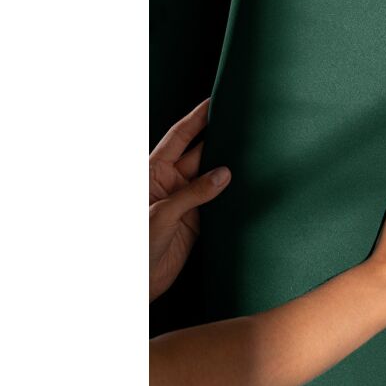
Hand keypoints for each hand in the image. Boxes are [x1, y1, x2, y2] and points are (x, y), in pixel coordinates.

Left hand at [149, 98, 231, 301]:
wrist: (135, 284)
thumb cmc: (135, 245)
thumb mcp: (162, 213)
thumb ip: (194, 193)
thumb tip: (225, 173)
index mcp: (152, 172)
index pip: (178, 137)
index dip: (196, 119)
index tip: (213, 102)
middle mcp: (170, 182)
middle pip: (199, 154)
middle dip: (219, 140)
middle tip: (242, 125)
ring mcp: (184, 202)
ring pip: (211, 179)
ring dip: (228, 169)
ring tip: (251, 152)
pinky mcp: (196, 222)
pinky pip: (217, 203)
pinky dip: (231, 196)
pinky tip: (246, 186)